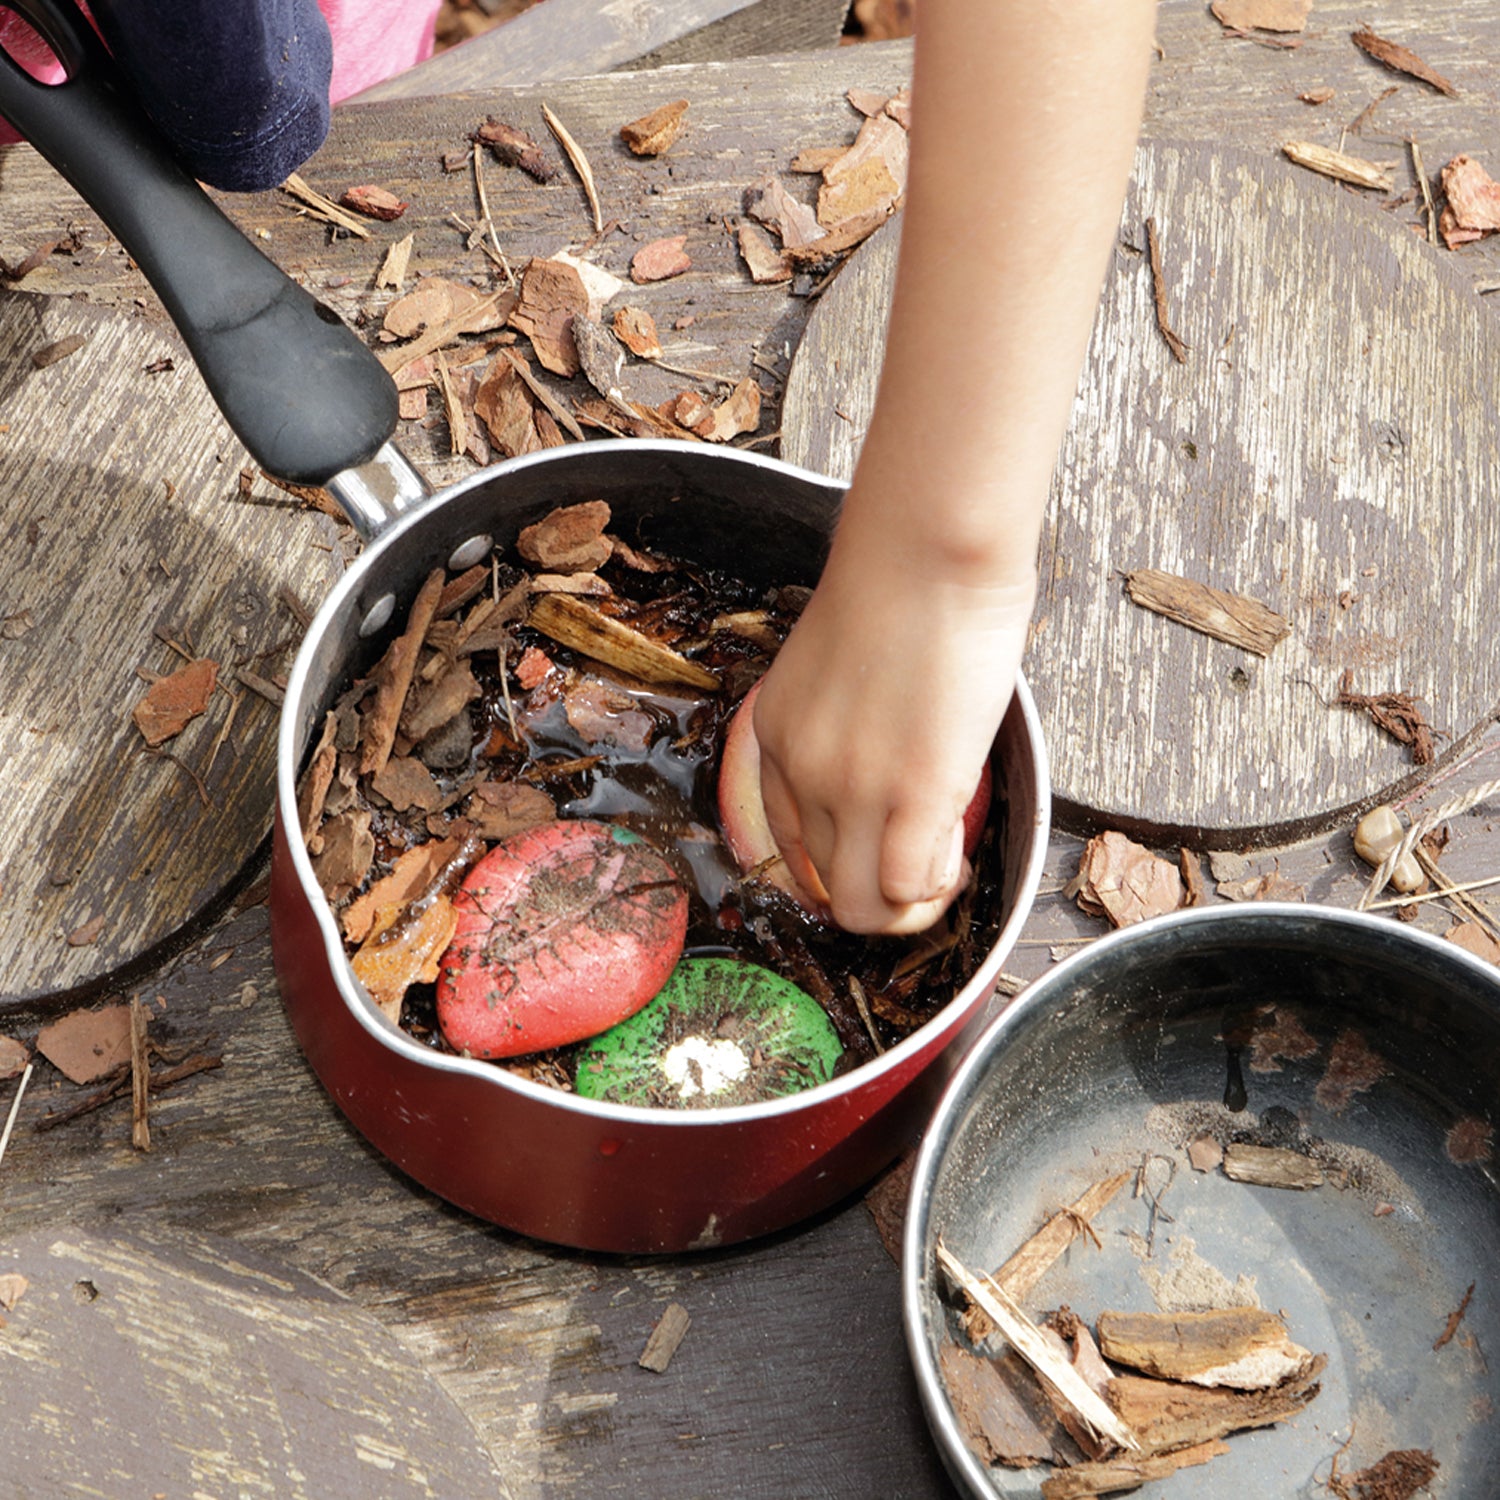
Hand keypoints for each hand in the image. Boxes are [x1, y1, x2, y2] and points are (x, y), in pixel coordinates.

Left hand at [751, 501, 1034, 933]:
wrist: (926, 550)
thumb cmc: (900, 583)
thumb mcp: (836, 664)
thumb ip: (843, 720)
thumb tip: (884, 753)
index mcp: (776, 738)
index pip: (788, 843)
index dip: (843, 858)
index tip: (882, 841)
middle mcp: (802, 773)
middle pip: (825, 884)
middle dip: (878, 885)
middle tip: (923, 853)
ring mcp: (853, 790)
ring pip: (862, 908)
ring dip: (908, 900)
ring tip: (942, 859)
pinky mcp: (914, 793)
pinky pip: (909, 889)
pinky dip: (936, 886)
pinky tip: (956, 851)